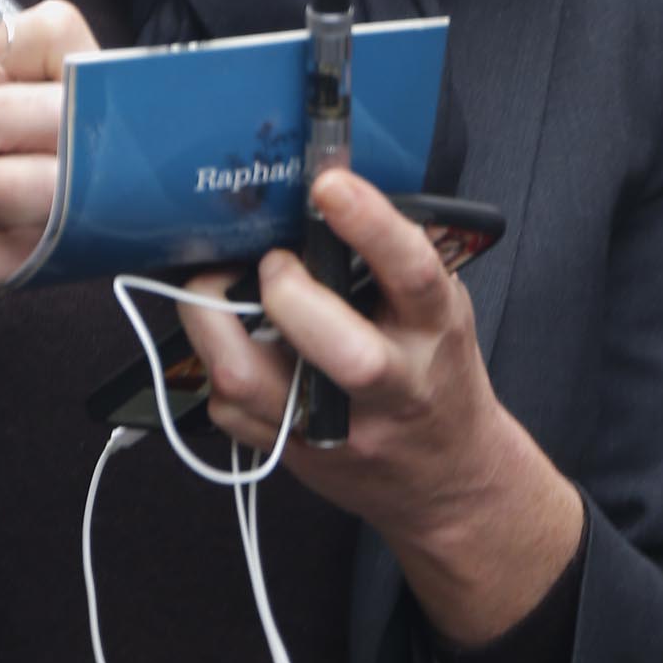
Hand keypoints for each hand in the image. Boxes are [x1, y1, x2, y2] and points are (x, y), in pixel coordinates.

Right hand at [0, 0, 97, 444]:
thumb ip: (30, 103)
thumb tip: (135, 103)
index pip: (54, 29)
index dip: (96, 71)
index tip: (100, 110)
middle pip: (67, 107)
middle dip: (106, 150)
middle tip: (118, 178)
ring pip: (59, 182)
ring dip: (87, 209)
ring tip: (83, 220)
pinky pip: (39, 249)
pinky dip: (61, 256)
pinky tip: (46, 256)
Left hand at [181, 169, 582, 648]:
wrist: (448, 478)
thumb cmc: (437, 375)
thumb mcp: (440, 310)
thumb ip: (391, 262)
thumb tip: (320, 201)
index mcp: (433, 331)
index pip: (412, 273)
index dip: (370, 225)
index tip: (329, 184)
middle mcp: (391, 385)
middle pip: (339, 352)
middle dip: (286, 293)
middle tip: (271, 263)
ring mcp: (338, 430)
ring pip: (250, 382)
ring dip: (213, 322)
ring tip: (216, 287)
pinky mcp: (293, 455)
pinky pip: (228, 406)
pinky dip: (216, 361)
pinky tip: (233, 342)